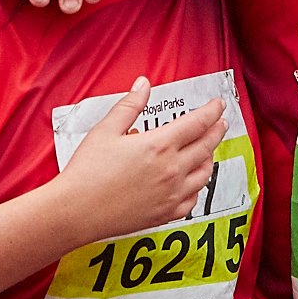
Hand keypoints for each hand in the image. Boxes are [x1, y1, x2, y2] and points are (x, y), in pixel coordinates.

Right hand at [54, 79, 228, 241]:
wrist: (76, 211)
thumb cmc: (87, 171)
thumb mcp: (106, 130)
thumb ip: (130, 105)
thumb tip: (143, 84)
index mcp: (158, 146)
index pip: (197, 123)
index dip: (212, 111)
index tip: (218, 105)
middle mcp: (171, 170)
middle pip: (206, 146)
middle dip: (217, 130)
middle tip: (221, 122)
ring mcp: (172, 194)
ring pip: (205, 173)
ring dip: (210, 157)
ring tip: (207, 149)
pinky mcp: (166, 214)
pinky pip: (193, 199)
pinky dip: (198, 186)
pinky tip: (193, 181)